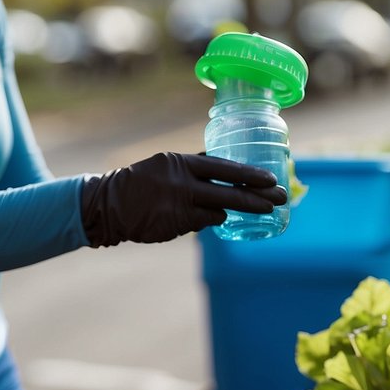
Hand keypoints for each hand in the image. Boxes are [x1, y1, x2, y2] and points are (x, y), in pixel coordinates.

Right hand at [80, 152, 286, 246]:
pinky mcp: (175, 226)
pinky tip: (189, 216)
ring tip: (219, 208)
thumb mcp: (167, 164)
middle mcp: (182, 184)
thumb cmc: (142, 181)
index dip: (249, 175)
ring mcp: (178, 207)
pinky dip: (202, 221)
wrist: (109, 204)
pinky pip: (201, 225)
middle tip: (280, 201)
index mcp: (181, 163)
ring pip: (217, 213)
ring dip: (223, 212)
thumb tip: (228, 170)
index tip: (271, 179)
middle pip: (229, 195)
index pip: (223, 168)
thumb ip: (195, 167)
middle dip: (257, 200)